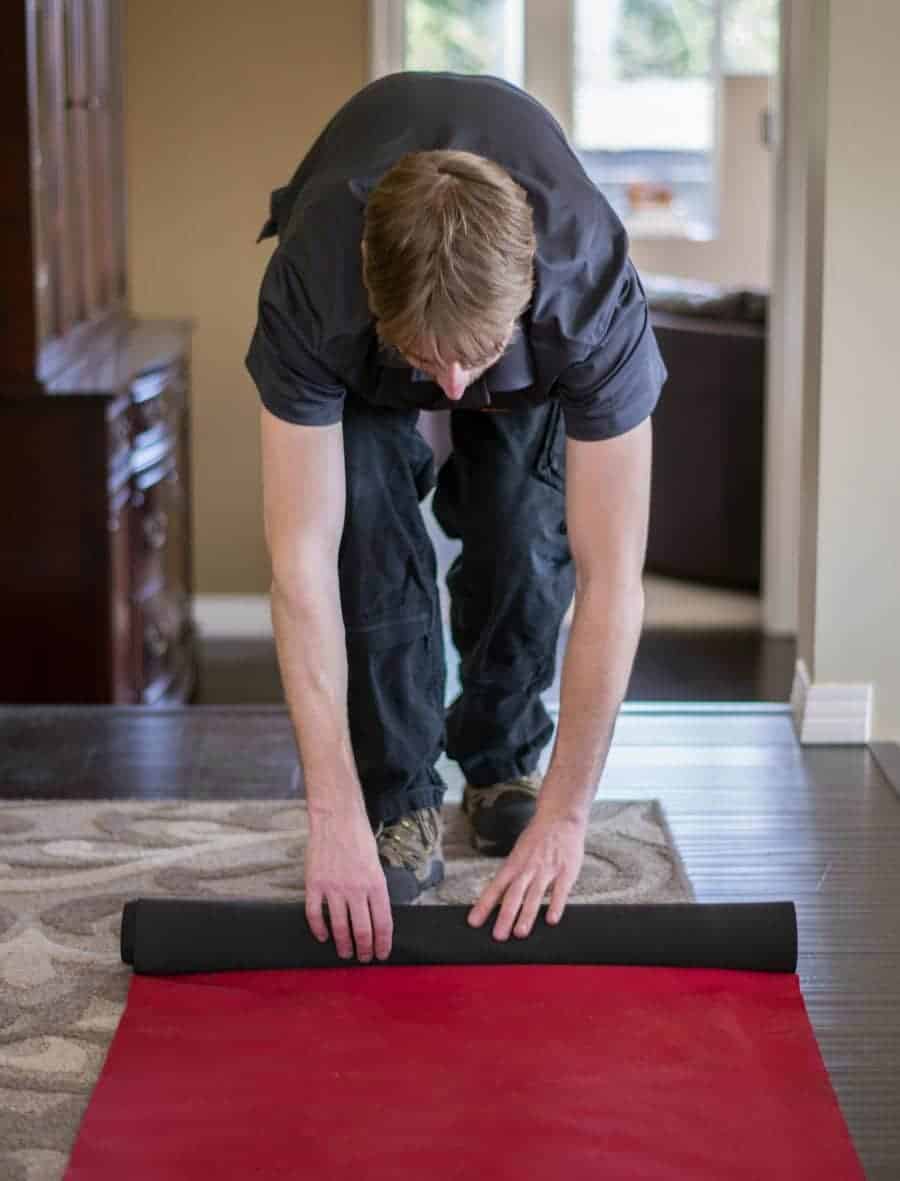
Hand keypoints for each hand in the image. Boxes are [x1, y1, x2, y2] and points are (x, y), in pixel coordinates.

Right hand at [304, 807, 392, 962]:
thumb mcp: (377, 864)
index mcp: (376, 884)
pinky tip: (323, 937)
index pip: (383, 923)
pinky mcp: (314, 884)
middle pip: (362, 931)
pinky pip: (315, 914)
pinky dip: (319, 930)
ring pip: (339, 927)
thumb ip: (376, 890)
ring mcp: (333, 887)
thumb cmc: (359, 839)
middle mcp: (356, 889)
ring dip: (343, 945)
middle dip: (365, 949)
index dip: (383, 943)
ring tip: (345, 953)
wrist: (337, 819)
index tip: (382, 954)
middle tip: (364, 958)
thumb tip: (376, 916)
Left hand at [467, 811, 585, 939]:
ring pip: (535, 895)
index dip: (484, 904)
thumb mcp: (519, 853)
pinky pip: (560, 891)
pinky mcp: (566, 871)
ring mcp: (547, 870)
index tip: (474, 921)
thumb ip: (512, 876)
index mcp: (514, 864)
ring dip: (527, 915)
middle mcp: (528, 868)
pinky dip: (555, 905)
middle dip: (505, 916)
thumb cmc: (537, 838)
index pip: (496, 887)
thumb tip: (497, 898)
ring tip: (520, 933)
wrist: (560, 816)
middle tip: (498, 936)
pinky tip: (551, 920)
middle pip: (514, 894)